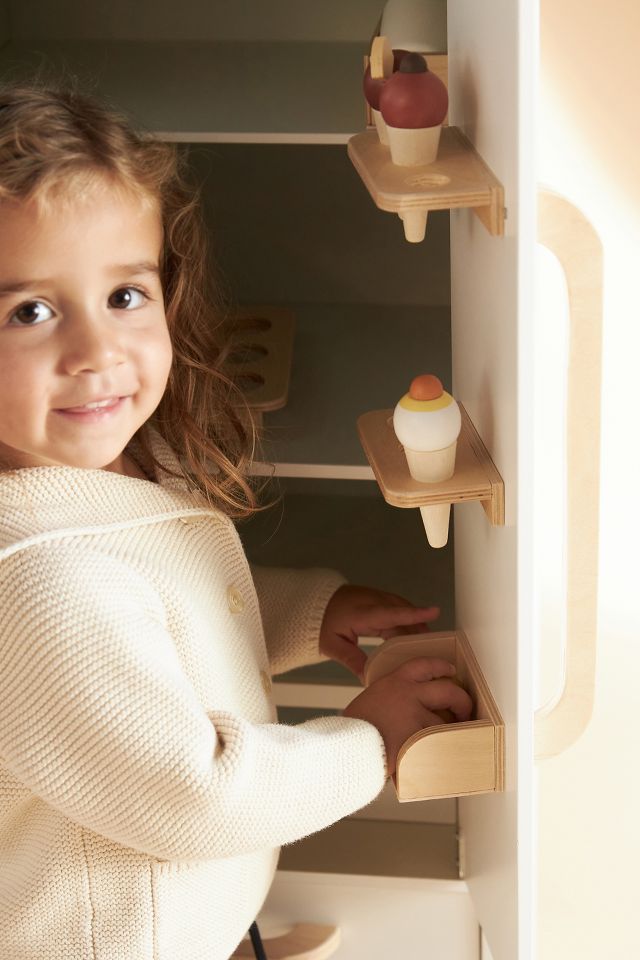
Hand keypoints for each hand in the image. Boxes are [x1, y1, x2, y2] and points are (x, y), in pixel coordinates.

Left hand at [319, 584, 439, 681]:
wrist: (313, 603)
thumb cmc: (322, 624)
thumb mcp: (333, 646)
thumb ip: (352, 660)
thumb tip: (369, 680)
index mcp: (363, 613)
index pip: (392, 613)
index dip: (413, 614)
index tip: (434, 611)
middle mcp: (373, 602)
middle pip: (403, 612)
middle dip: (420, 626)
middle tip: (436, 645)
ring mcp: (376, 598)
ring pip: (403, 608)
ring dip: (416, 622)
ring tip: (428, 642)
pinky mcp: (377, 599)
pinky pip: (398, 607)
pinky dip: (407, 618)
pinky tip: (412, 633)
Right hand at [343, 657, 472, 776]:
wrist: (347, 746)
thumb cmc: (353, 729)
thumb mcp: (370, 702)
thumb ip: (390, 701)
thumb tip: (400, 712)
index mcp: (394, 682)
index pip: (424, 665)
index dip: (441, 666)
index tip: (451, 670)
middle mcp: (409, 694)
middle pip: (449, 691)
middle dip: (462, 701)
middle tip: (465, 711)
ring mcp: (416, 717)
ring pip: (444, 722)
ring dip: (448, 732)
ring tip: (450, 740)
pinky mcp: (420, 738)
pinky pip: (438, 744)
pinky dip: (440, 751)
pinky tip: (441, 757)